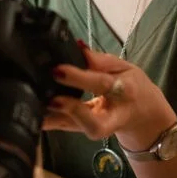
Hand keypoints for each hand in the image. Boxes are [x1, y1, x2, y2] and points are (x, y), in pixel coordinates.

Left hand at [46, 46, 176, 150]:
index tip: (57, 70)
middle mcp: (111, 115)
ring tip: (33, 108)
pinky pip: (64, 128)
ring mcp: (97, 127)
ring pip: (76, 130)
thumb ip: (102, 60)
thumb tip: (77, 46)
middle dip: (71, 111)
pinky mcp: (83, 131)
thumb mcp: (125, 68)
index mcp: (124, 92)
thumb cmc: (132, 87)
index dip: (79, 78)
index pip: (101, 84)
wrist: (143, 116)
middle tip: (49, 99)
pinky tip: (33, 115)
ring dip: (53, 120)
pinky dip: (48, 122)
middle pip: (94, 122)